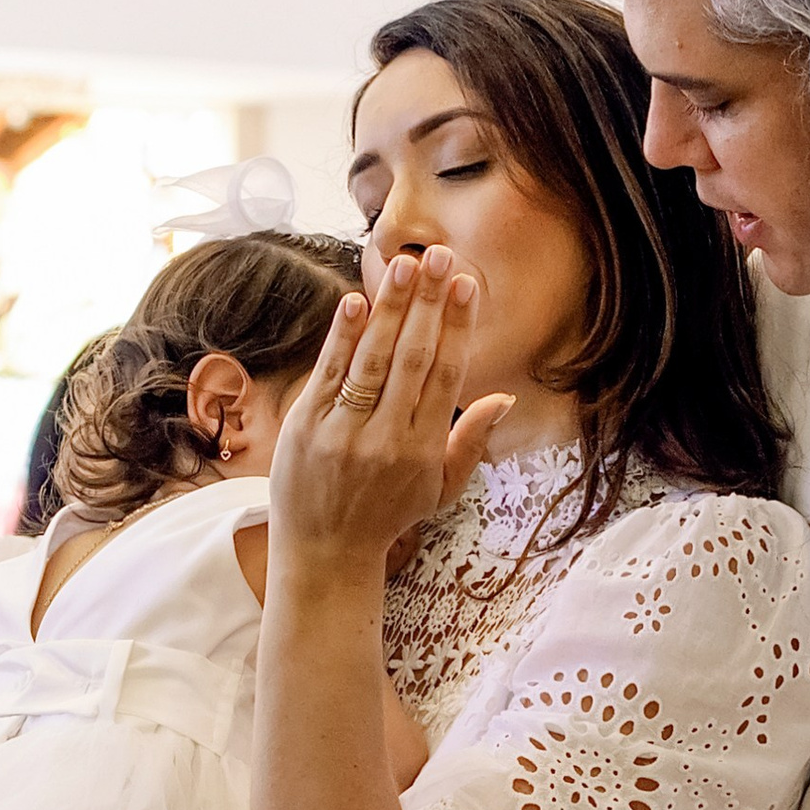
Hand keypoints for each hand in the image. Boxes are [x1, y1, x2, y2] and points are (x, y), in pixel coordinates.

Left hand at [268, 251, 513, 575]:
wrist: (325, 552)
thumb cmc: (386, 516)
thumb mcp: (439, 490)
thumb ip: (470, 442)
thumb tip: (503, 397)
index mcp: (423, 449)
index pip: (446, 374)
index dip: (457, 327)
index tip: (465, 285)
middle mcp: (387, 437)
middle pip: (414, 358)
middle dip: (428, 303)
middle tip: (440, 257)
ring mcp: (344, 430)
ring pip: (373, 358)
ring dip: (390, 308)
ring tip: (405, 266)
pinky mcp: (306, 425)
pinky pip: (329, 372)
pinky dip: (343, 336)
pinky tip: (356, 301)